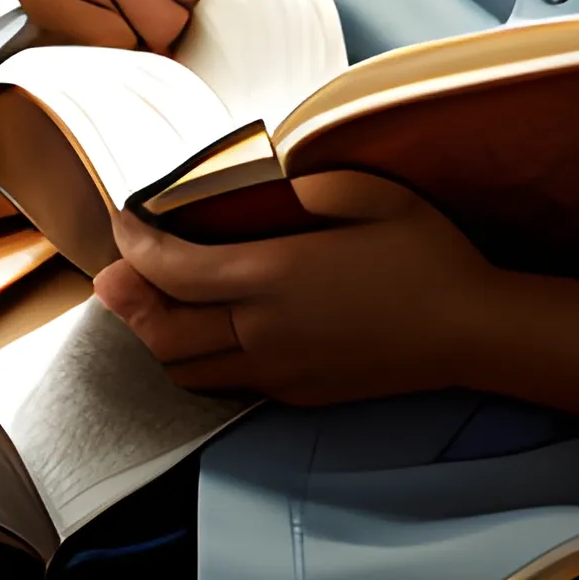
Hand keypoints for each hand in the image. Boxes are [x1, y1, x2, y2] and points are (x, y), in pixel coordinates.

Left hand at [93, 171, 578, 425]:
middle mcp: (266, 332)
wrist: (468, 330)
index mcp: (276, 276)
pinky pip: (224, 383)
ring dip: (154, 335)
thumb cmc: (422, 252)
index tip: (123, 219)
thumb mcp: (364, 192)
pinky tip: (202, 330)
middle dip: (127, 298)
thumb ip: (298, 189)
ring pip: (185, 369)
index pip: (176, 269)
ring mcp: (280, 371)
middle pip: (164, 330)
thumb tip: (251, 186)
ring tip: (146, 301)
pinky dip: (194, 359)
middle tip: (110, 270)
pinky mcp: (297, 393)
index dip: (136, 244)